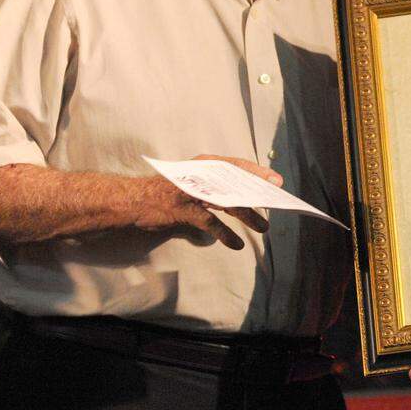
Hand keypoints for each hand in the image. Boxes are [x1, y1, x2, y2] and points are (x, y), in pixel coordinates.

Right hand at [131, 155, 274, 250]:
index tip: (276, 180)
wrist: (133, 200)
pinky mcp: (183, 209)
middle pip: (237, 183)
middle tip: (276, 204)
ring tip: (263, 228)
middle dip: (258, 194)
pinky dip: (225, 234)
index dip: (258, 172)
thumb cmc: (165, 192)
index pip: (237, 165)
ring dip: (248, 216)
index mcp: (204, 165)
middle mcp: (200, 174)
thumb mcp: (192, 183)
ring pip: (228, 202)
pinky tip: (237, 244)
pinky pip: (211, 223)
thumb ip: (213, 187)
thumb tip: (241, 197)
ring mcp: (191, 191)